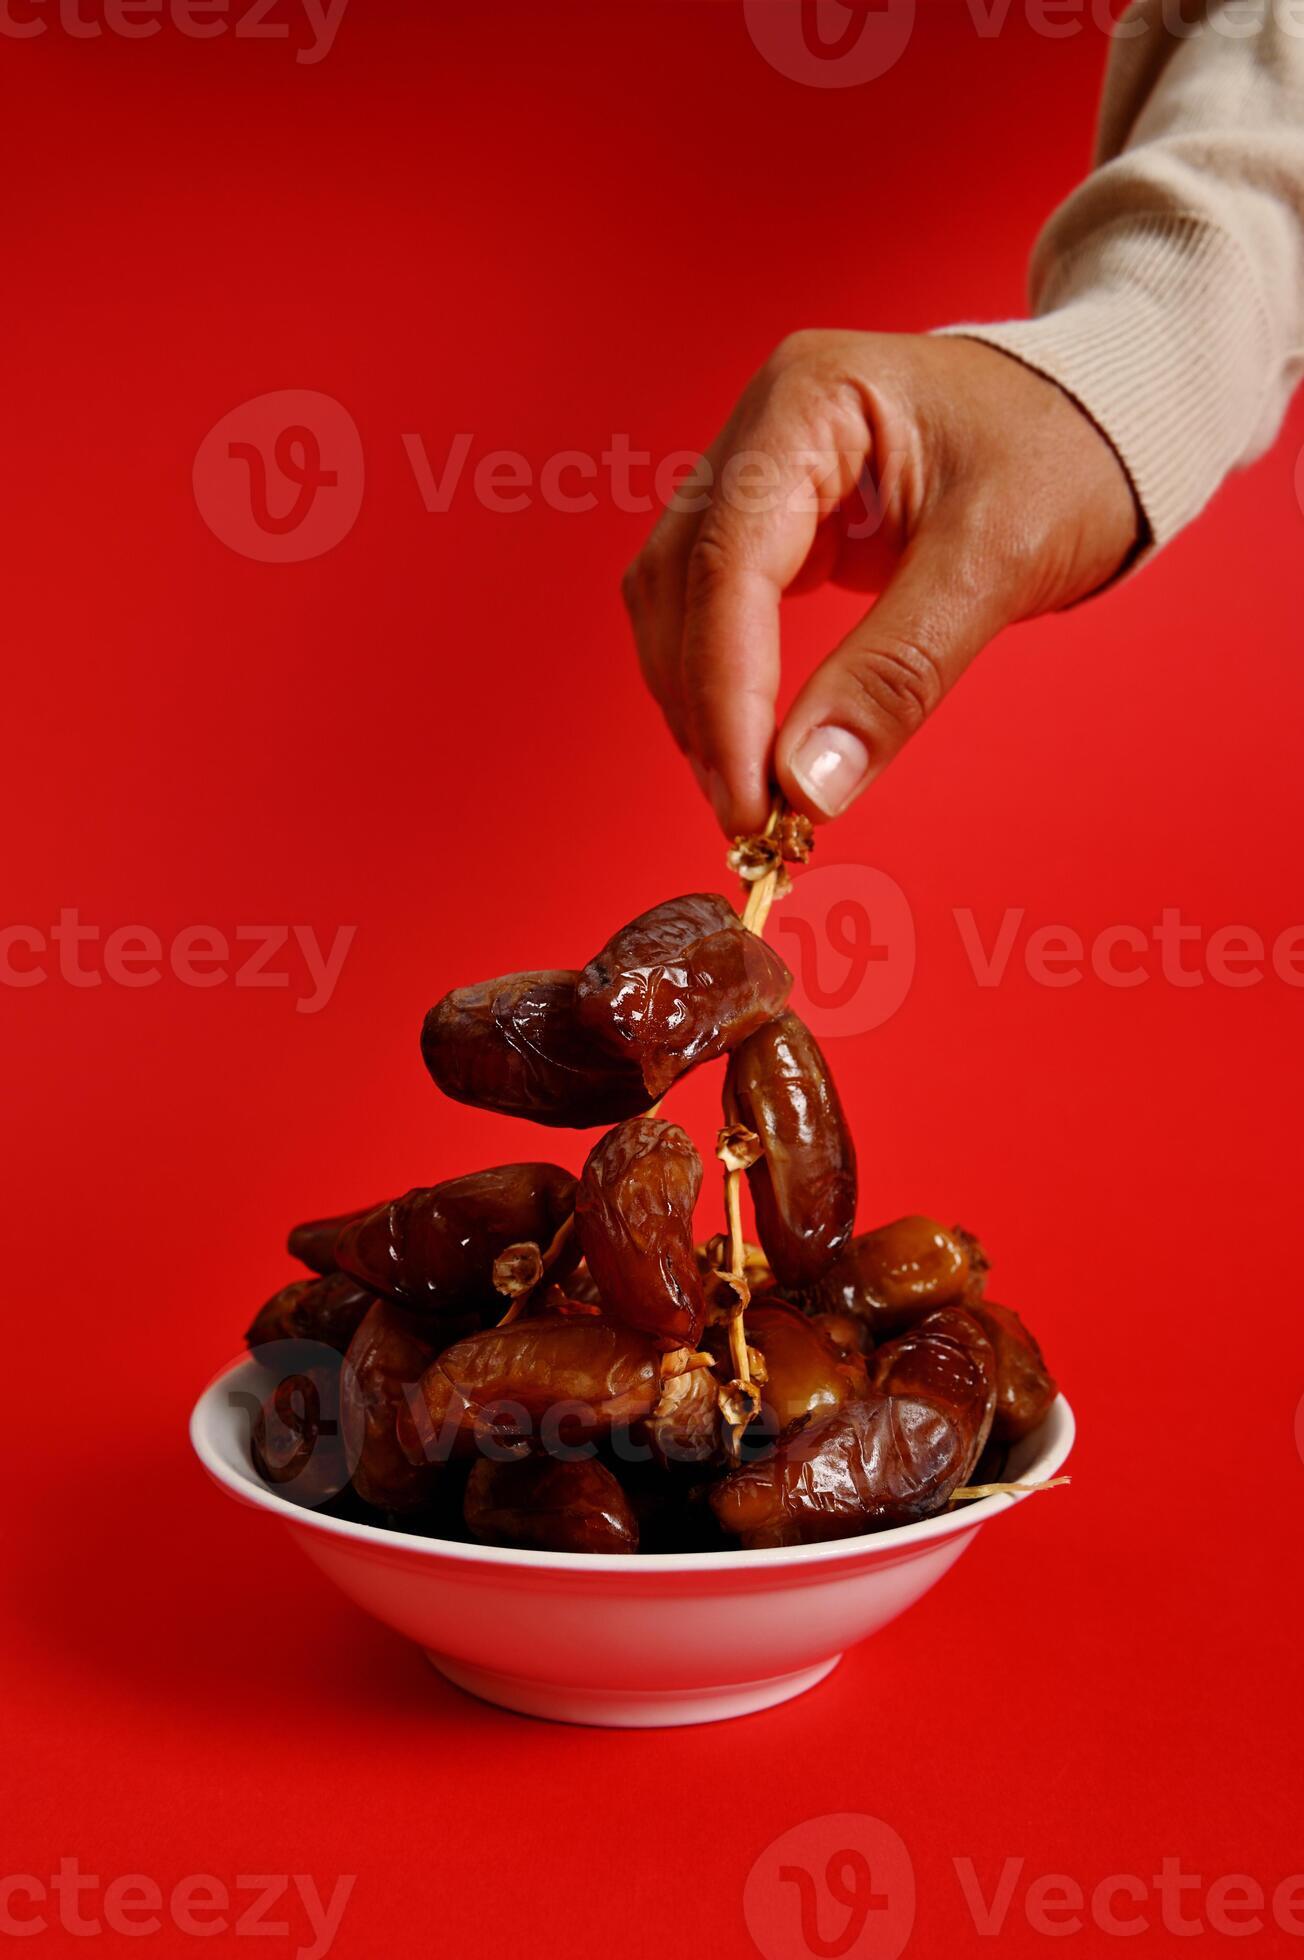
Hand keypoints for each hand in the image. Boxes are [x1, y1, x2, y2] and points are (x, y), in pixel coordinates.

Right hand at [623, 331, 1140, 833]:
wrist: (1104, 419)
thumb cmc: (1066, 453)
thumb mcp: (997, 559)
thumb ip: (897, 671)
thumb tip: (808, 783)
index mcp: (808, 399)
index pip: (729, 563)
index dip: (727, 693)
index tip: (750, 798)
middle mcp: (763, 427)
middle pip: (681, 585)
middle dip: (708, 710)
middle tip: (752, 818)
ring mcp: (759, 473)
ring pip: (677, 603)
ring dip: (701, 706)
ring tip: (751, 796)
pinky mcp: (774, 522)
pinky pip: (711, 610)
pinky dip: (723, 685)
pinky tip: (754, 746)